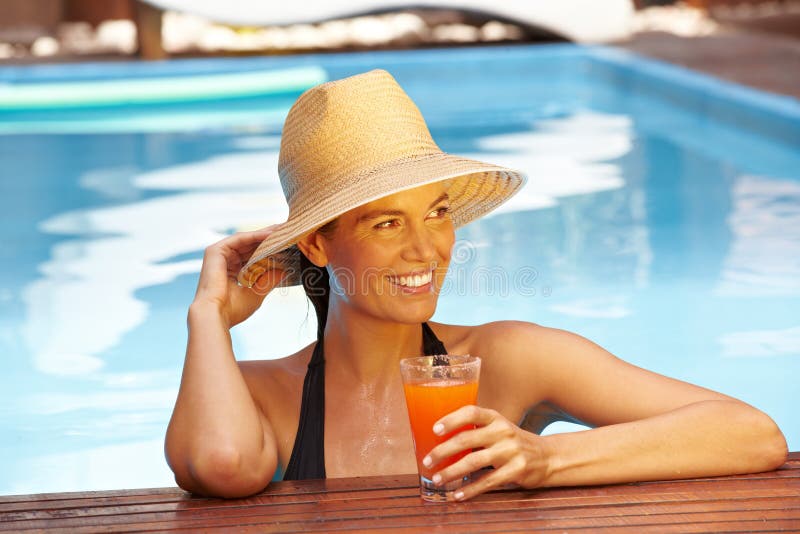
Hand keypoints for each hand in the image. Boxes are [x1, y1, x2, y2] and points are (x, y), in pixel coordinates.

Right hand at [193, 226, 285, 327]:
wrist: (215, 315)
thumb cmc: (232, 310)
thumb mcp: (256, 293)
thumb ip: (268, 280)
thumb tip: (283, 271)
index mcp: (231, 273)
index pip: (252, 257)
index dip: (268, 250)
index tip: (286, 246)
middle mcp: (224, 262)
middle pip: (250, 246)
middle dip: (268, 239)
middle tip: (287, 232)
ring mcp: (219, 255)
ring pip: (246, 240)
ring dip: (264, 235)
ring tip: (283, 230)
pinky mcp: (215, 250)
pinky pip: (240, 239)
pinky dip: (256, 236)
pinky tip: (271, 234)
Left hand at [423, 406, 551, 500]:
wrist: (547, 456)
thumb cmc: (512, 442)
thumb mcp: (497, 429)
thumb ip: (475, 431)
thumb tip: (439, 442)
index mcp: (495, 418)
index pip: (471, 412)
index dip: (451, 420)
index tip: (434, 430)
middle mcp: (503, 431)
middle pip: (466, 439)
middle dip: (443, 451)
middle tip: (427, 460)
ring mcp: (510, 451)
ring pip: (473, 461)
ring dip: (451, 471)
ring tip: (437, 478)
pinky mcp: (517, 470)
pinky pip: (488, 481)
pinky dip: (470, 489)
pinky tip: (458, 494)